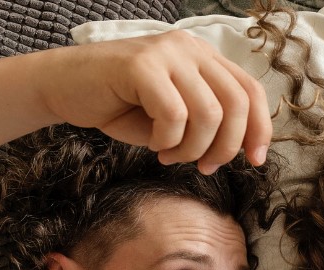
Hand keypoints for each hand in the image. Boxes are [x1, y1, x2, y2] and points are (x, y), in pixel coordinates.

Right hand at [38, 31, 270, 172]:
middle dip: (226, 147)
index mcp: (204, 59)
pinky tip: (153, 143)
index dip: (260, 129)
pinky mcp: (141, 65)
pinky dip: (167, 141)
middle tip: (204, 167)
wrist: (63, 87)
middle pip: (236, 104)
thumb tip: (242, 150)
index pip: (250, 90)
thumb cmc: (119, 106)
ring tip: (169, 155)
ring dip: (192, 149)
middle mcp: (190, 49)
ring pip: (208, 113)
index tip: (256, 161)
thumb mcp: (174, 117)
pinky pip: (174, 115)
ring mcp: (166, 53)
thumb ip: (208, 124)